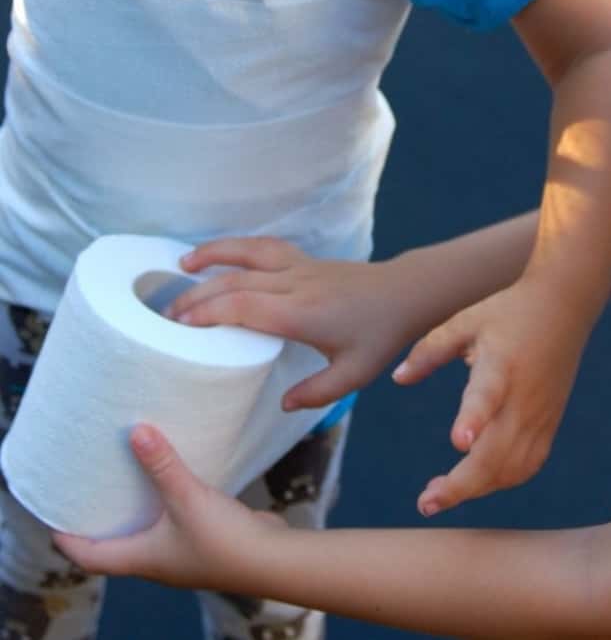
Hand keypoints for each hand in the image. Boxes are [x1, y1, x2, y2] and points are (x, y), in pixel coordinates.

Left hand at [54, 426, 285, 588]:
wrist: (270, 560)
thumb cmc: (222, 541)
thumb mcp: (187, 497)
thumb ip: (162, 465)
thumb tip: (136, 430)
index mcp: (141, 559)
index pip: (91, 557)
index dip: (69, 540)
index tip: (54, 518)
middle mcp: (156, 562)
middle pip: (114, 548)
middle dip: (98, 524)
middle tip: (86, 492)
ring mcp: (180, 555)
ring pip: (144, 536)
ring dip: (132, 513)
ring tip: (123, 481)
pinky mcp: (203, 542)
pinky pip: (172, 524)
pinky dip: (162, 506)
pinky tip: (170, 483)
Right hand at [170, 237, 415, 409]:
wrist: (406, 294)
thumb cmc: (380, 335)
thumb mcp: (355, 375)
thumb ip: (318, 392)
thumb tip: (282, 403)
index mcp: (302, 314)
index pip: (245, 307)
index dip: (209, 313)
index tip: (179, 326)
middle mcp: (295, 284)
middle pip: (236, 282)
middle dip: (198, 295)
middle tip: (165, 314)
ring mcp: (299, 267)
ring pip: (247, 254)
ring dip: (212, 256)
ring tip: (180, 267)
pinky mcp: (303, 259)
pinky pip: (263, 247)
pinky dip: (236, 246)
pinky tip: (217, 253)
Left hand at [393, 276, 586, 514]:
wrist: (562, 309)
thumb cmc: (507, 313)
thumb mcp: (464, 322)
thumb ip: (429, 351)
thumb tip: (398, 379)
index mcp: (500, 365)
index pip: (487, 395)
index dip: (474, 418)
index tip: (458, 441)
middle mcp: (523, 397)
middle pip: (498, 452)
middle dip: (462, 484)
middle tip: (426, 502)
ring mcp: (540, 416)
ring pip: (512, 468)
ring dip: (477, 487)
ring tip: (439, 494)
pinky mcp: (549, 425)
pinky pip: (527, 465)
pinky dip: (500, 481)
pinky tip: (474, 482)